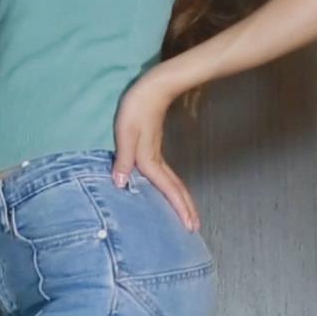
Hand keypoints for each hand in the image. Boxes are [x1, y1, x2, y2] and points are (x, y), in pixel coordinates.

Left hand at [112, 66, 200, 230]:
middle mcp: (156, 161)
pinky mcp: (155, 149)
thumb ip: (123, 159)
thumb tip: (121, 185)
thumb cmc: (136, 107)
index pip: (166, 189)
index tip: (189, 226)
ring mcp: (158, 154)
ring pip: (174, 183)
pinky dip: (174, 188)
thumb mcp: (125, 132)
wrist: (153, 88)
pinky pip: (168, 176)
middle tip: (195, 228)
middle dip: (186, 209)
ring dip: (182, 200)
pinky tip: (170, 191)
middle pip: (176, 189)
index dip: (178, 208)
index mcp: (149, 160)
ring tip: (188, 215)